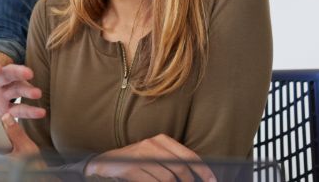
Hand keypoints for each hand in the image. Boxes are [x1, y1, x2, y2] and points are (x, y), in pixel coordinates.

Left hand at [0, 53, 45, 119]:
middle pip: (8, 73)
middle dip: (17, 72)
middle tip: (27, 73)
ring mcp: (2, 94)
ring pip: (17, 89)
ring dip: (27, 90)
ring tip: (36, 93)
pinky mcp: (7, 108)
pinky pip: (20, 109)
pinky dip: (30, 110)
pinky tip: (41, 113)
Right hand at [85, 134, 216, 181]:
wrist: (106, 163)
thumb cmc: (135, 161)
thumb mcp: (155, 156)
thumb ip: (172, 161)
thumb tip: (194, 175)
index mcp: (162, 140)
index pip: (189, 155)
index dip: (203, 170)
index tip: (212, 181)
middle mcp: (153, 144)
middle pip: (181, 168)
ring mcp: (142, 156)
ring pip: (168, 178)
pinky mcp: (133, 168)